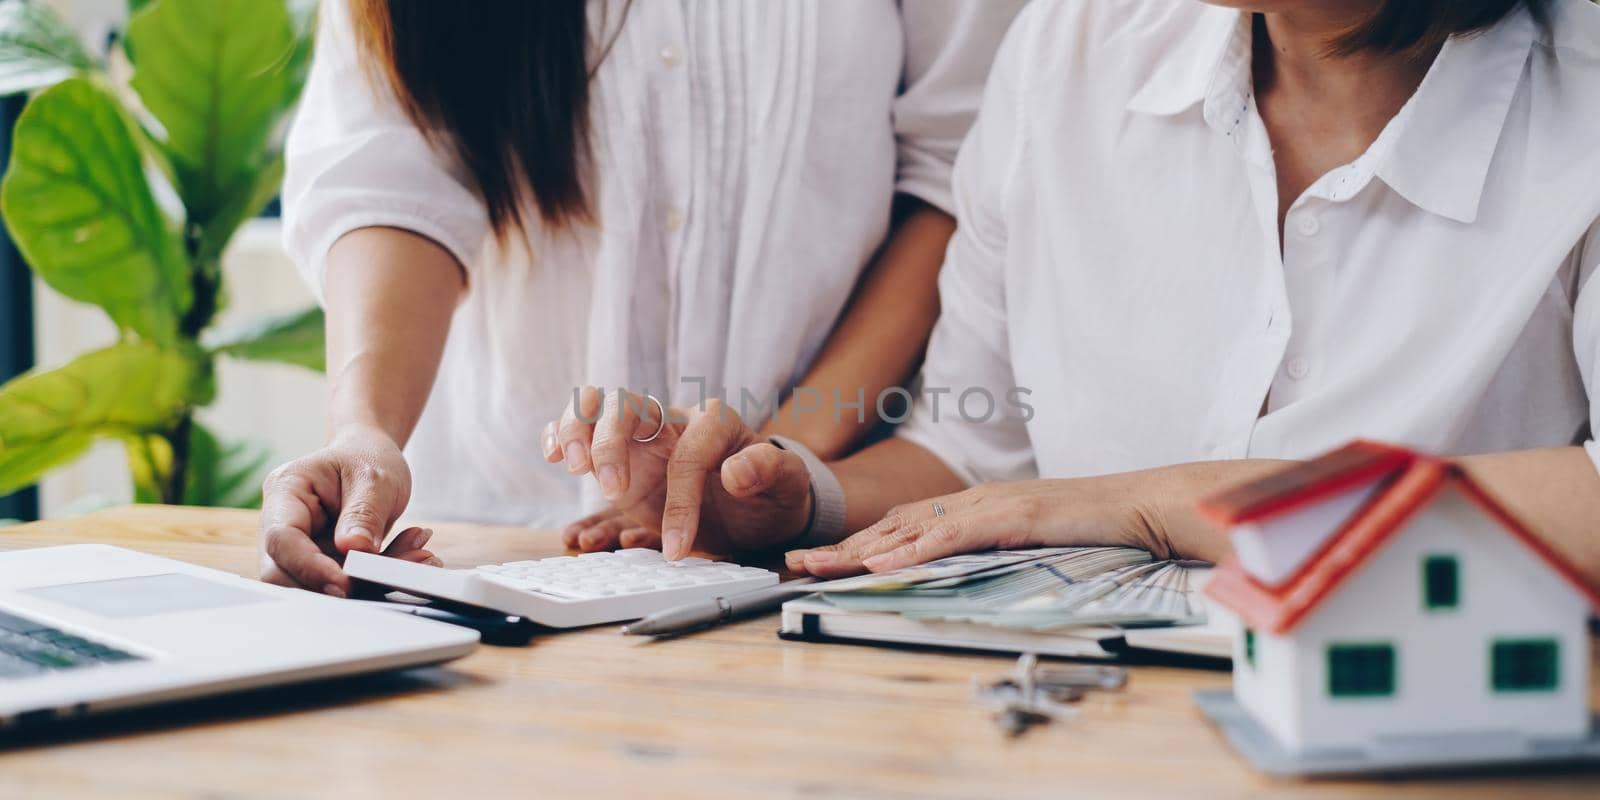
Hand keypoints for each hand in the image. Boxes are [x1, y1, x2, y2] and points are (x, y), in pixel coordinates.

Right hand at [258, 424, 437, 595]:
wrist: (370, 458)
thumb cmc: (367, 458)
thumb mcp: (375, 477)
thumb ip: (365, 513)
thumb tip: (355, 549)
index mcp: (285, 492)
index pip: (282, 539)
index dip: (309, 567)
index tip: (346, 582)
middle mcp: (282, 524)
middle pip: (285, 573)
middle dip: (336, 585)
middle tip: (389, 576)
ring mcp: (300, 548)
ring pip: (317, 586)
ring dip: (367, 584)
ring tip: (416, 556)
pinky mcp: (322, 564)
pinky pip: (344, 584)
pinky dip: (379, 580)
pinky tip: (412, 557)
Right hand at [545, 387, 812, 558]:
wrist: (759, 510)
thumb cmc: (773, 494)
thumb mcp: (787, 485)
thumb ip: (768, 471)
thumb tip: (735, 472)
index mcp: (713, 423)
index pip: (687, 452)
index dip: (681, 499)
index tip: (680, 547)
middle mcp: (672, 423)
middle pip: (625, 405)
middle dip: (609, 442)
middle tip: (609, 488)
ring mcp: (641, 441)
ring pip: (596, 410)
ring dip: (577, 432)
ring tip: (571, 466)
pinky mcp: (620, 463)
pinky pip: (583, 438)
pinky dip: (561, 439)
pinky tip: (551, 454)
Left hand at [784, 477, 1174, 577]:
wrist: (1137, 507)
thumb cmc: (1088, 529)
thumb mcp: (1026, 544)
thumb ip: (989, 552)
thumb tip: (956, 574)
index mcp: (972, 507)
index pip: (902, 526)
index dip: (856, 543)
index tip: (818, 561)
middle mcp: (971, 500)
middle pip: (892, 524)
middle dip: (840, 545)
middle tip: (794, 563)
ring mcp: (989, 505)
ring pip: (911, 528)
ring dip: (860, 548)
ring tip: (819, 566)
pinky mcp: (1010, 517)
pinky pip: (951, 537)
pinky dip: (912, 550)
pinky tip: (882, 563)